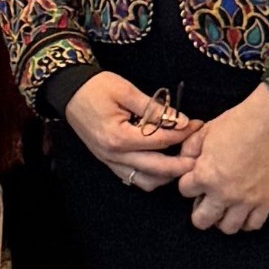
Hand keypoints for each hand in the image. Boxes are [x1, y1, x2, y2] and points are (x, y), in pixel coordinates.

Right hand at [60, 73, 191, 192]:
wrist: (68, 91)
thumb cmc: (96, 87)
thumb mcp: (126, 91)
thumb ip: (154, 109)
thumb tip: (181, 122)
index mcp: (119, 137)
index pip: (161, 142)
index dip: (183, 134)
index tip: (198, 126)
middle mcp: (114, 156)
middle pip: (158, 169)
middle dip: (183, 164)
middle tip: (200, 155)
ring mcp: (110, 162)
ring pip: (146, 181)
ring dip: (166, 175)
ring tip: (181, 159)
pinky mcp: (108, 162)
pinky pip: (133, 179)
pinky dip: (150, 176)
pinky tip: (161, 164)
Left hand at [167, 89, 268, 233]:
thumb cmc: (238, 123)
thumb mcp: (205, 131)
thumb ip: (189, 149)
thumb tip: (185, 161)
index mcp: (205, 175)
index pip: (185, 191)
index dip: (188, 182)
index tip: (195, 176)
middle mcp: (224, 193)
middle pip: (201, 220)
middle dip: (198, 210)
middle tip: (205, 199)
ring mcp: (246, 200)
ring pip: (227, 228)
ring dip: (222, 218)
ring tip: (224, 206)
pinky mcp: (267, 200)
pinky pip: (253, 224)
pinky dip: (246, 221)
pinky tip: (243, 210)